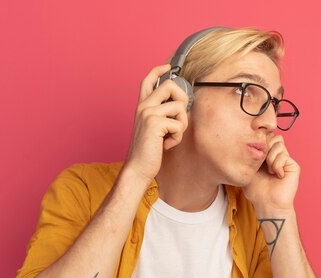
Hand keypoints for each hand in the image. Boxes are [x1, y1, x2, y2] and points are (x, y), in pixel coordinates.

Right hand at [123, 64, 189, 183]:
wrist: (138, 168)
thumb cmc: (148, 151)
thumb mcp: (154, 128)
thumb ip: (162, 114)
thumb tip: (180, 104)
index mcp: (142, 106)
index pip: (147, 80)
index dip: (158, 70)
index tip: (168, 66)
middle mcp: (143, 106)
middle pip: (170, 85)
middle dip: (183, 99)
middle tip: (180, 117)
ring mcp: (148, 113)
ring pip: (179, 107)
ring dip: (182, 124)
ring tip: (172, 136)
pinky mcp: (154, 123)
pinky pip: (178, 124)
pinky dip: (178, 137)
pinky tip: (167, 144)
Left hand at [242, 134, 299, 211]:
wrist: (267, 204)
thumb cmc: (256, 191)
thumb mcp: (249, 169)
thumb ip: (251, 155)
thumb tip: (252, 141)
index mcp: (267, 157)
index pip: (266, 138)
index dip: (260, 141)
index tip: (255, 152)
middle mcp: (277, 157)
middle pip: (273, 137)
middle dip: (265, 146)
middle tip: (262, 162)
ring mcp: (286, 161)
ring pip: (278, 143)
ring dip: (270, 157)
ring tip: (269, 171)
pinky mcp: (293, 165)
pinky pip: (283, 155)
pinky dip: (277, 165)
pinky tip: (276, 175)